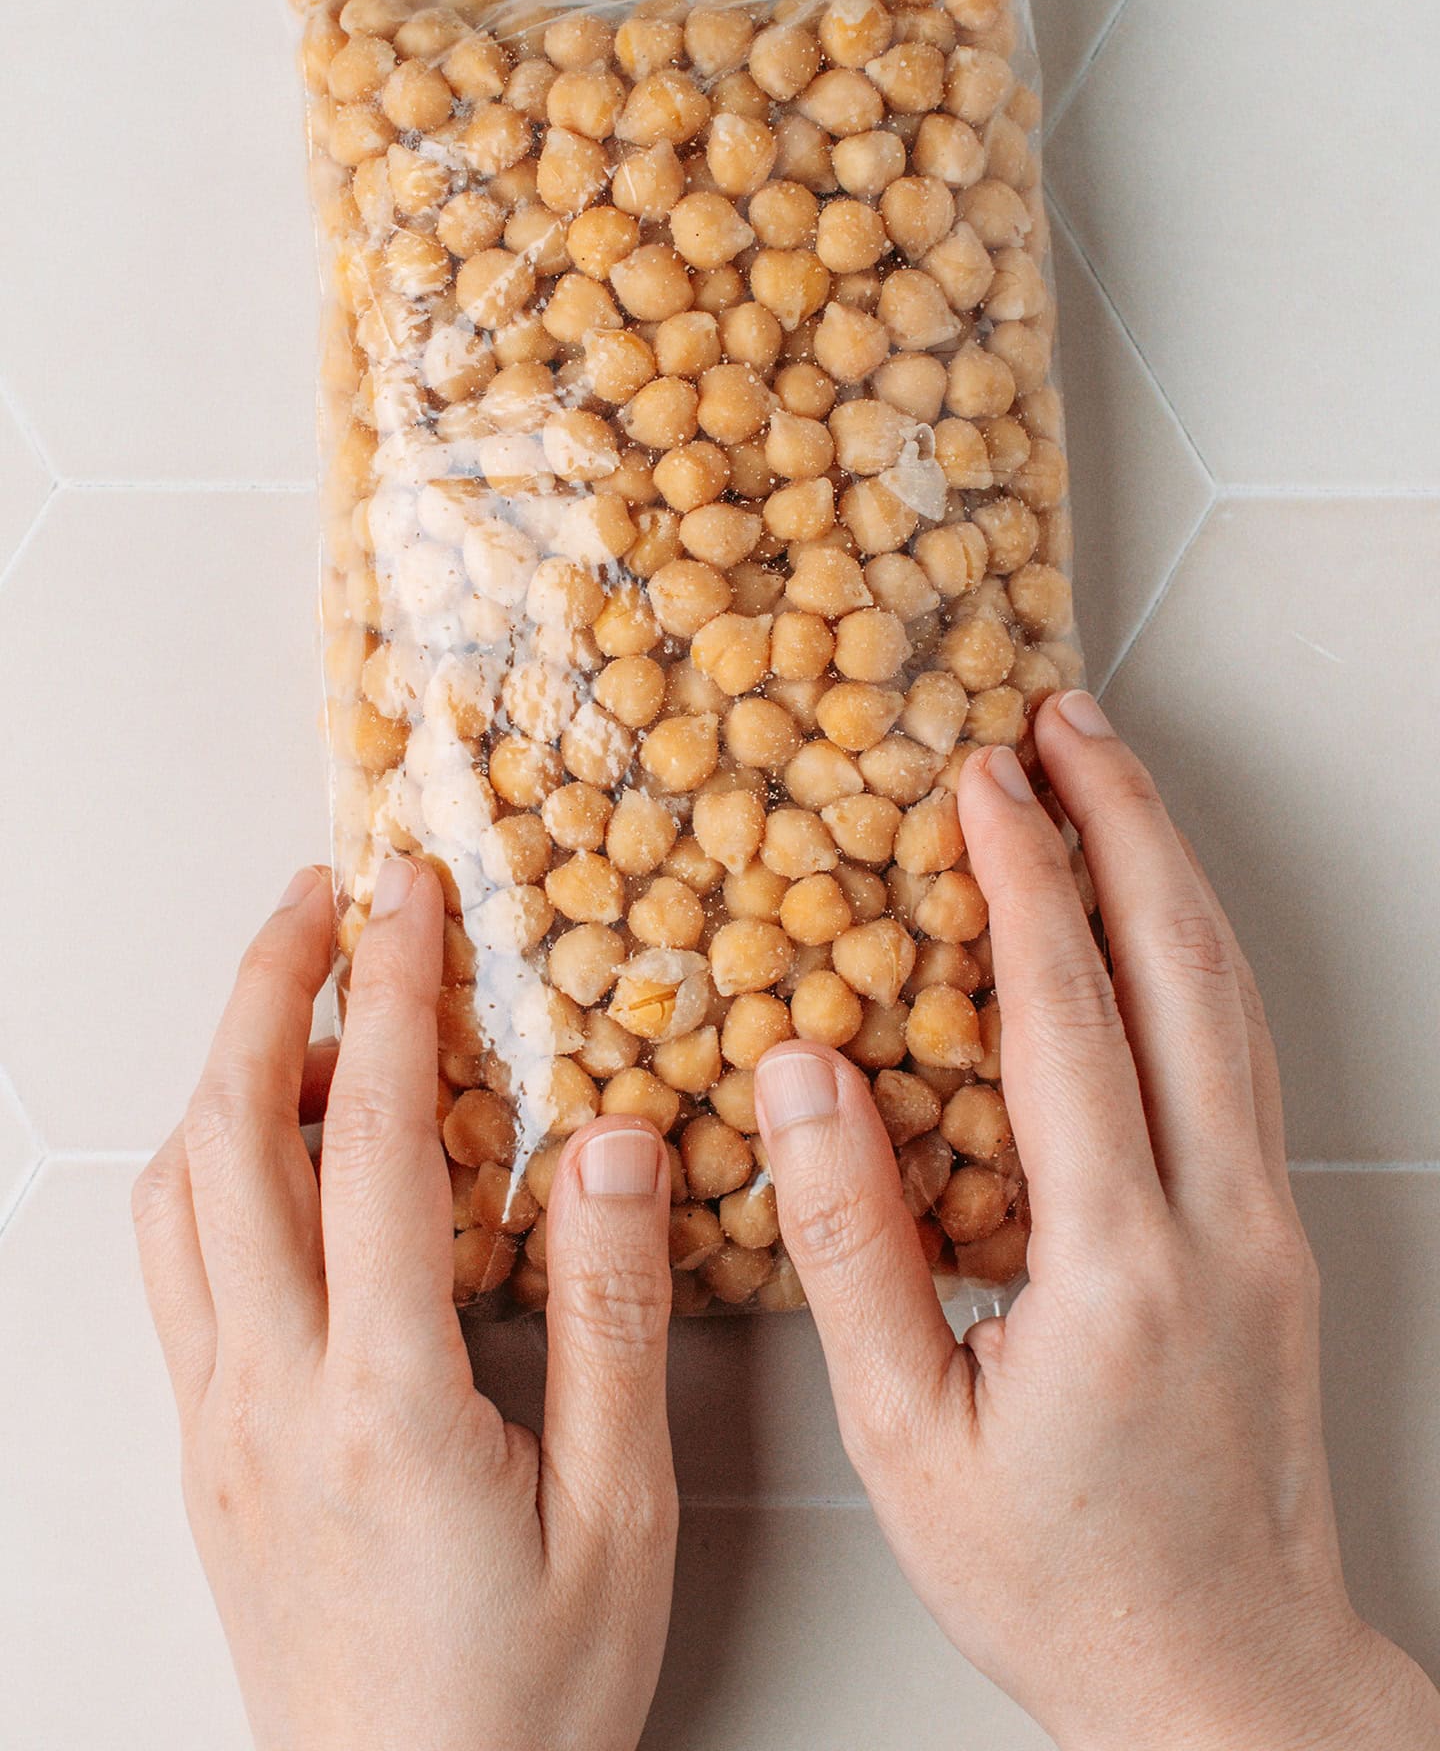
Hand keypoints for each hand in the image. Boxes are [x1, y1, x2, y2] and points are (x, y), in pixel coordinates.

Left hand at [133, 857, 676, 1750]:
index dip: (387, 993)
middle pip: (228, 1136)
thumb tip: (612, 1147)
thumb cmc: (517, 1704)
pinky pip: (173, 1272)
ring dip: (221, 1074)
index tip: (408, 896)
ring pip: (176, 1200)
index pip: (366, 1140)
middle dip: (265, 988)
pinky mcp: (207, 1454)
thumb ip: (611, 1318)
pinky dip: (205, 1170)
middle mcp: (270, 1394)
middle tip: (320, 896)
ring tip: (292, 1005)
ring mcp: (220, 1423)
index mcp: (383, 1397)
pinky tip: (265, 1161)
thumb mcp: (618, 1518)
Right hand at [754, 693, 1439, 1750]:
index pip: (1068, 1015)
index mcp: (1117, 1262)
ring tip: (1107, 781)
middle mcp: (1217, 1219)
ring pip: (1229, 998)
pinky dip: (1191, 953)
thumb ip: (847, 1244)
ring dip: (1166, 871)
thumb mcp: (908, 1438)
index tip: (980, 778)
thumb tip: (799, 1075)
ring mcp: (1265, 1223)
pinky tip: (1150, 924)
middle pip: (1182, 966)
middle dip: (1122, 821)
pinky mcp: (1274, 1239)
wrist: (1227, 1681)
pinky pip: (1237, 1053)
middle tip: (1064, 718)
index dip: (1022, 878)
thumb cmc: (1059, 1581)